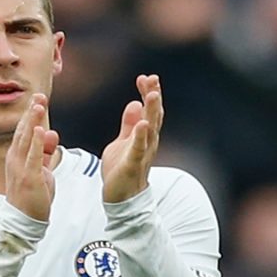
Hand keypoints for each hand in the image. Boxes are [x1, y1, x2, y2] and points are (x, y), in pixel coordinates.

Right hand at [5, 94, 58, 220]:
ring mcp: (21, 168)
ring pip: (27, 140)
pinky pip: (34, 157)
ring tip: (38, 105)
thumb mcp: (40, 170)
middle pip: (24, 131)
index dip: (30, 115)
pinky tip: (41, 129)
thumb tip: (50, 133)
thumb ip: (45, 152)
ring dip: (33, 121)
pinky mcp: (30, 177)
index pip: (24, 131)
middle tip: (39, 95)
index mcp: (17, 157)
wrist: (23, 220)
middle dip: (31, 112)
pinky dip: (37, 142)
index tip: (37, 100)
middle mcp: (16, 159)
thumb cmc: (31, 196)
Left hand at [102, 74, 163, 202]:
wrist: (122, 199)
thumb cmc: (122, 170)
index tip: (145, 77)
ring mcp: (142, 154)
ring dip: (152, 111)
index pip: (149, 111)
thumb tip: (134, 103)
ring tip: (152, 94)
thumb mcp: (123, 142)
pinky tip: (143, 124)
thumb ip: (129, 124)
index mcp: (144, 136)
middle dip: (154, 97)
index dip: (148, 94)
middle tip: (153, 79)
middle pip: (154, 116)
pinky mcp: (132, 165)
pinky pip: (138, 149)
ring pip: (150, 130)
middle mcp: (147, 143)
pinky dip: (141, 136)